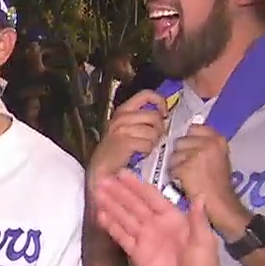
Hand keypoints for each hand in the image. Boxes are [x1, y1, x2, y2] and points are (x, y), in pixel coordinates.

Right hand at [86, 90, 166, 206]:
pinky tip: (140, 154)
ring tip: (144, 148)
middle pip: (154, 116)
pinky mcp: (125, 142)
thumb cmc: (114, 153)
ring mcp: (122, 129)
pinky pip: (148, 143)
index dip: (160, 102)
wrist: (100, 171)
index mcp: (122, 111)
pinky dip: (147, 151)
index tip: (164, 113)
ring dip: (152, 142)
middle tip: (154, 139)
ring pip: (153, 131)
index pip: (146, 94)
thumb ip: (141, 120)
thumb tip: (163, 116)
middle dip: (159, 129)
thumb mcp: (125, 130)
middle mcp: (121, 117)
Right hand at [91, 172, 225, 265]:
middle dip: (119, 193)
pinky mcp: (137, 254)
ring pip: (125, 218)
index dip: (137, 186)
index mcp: (173, 219)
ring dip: (112, 206)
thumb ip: (198, 219)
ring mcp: (145, 240)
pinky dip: (112, 226)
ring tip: (97, 193)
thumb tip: (200, 196)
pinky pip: (122, 237)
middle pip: (134, 205)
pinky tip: (101, 216)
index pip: (151, 198)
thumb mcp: (205, 241)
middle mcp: (156, 225)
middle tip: (103, 180)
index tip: (123, 173)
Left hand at [167, 124, 250, 236]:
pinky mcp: (185, 167)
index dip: (190, 139)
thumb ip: (206, 144)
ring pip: (174, 154)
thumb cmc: (219, 182)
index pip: (194, 128)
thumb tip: (189, 133)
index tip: (192, 149)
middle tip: (189, 165)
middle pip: (181, 140)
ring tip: (186, 175)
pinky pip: (171, 167)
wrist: (220, 203)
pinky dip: (174, 176)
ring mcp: (196, 155)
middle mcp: (208, 143)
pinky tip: (183, 182)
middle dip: (181, 152)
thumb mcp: (219, 157)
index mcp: (218, 139)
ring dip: (176, 165)